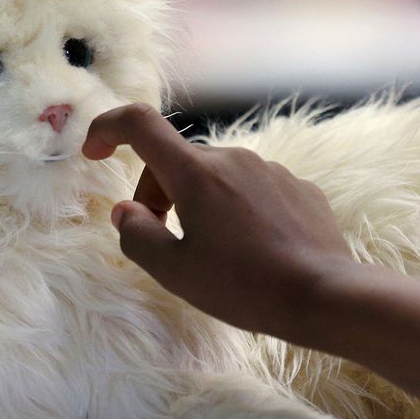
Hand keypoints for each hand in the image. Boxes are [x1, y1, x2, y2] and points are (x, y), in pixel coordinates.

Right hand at [83, 103, 419, 414]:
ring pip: (217, 175)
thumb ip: (137, 236)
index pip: (139, 123)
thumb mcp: (175, 272)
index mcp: (196, 172)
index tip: (94, 154)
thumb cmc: (244, 286)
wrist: (325, 295)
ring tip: (212, 253)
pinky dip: (237, 210)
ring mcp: (271, 170)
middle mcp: (233, 158)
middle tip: (163, 239)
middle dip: (158, 192)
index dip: (107, 128)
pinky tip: (251, 251)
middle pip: (177, 160)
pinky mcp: (299, 188)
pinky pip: (253, 189)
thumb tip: (127, 211)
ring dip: (200, 203)